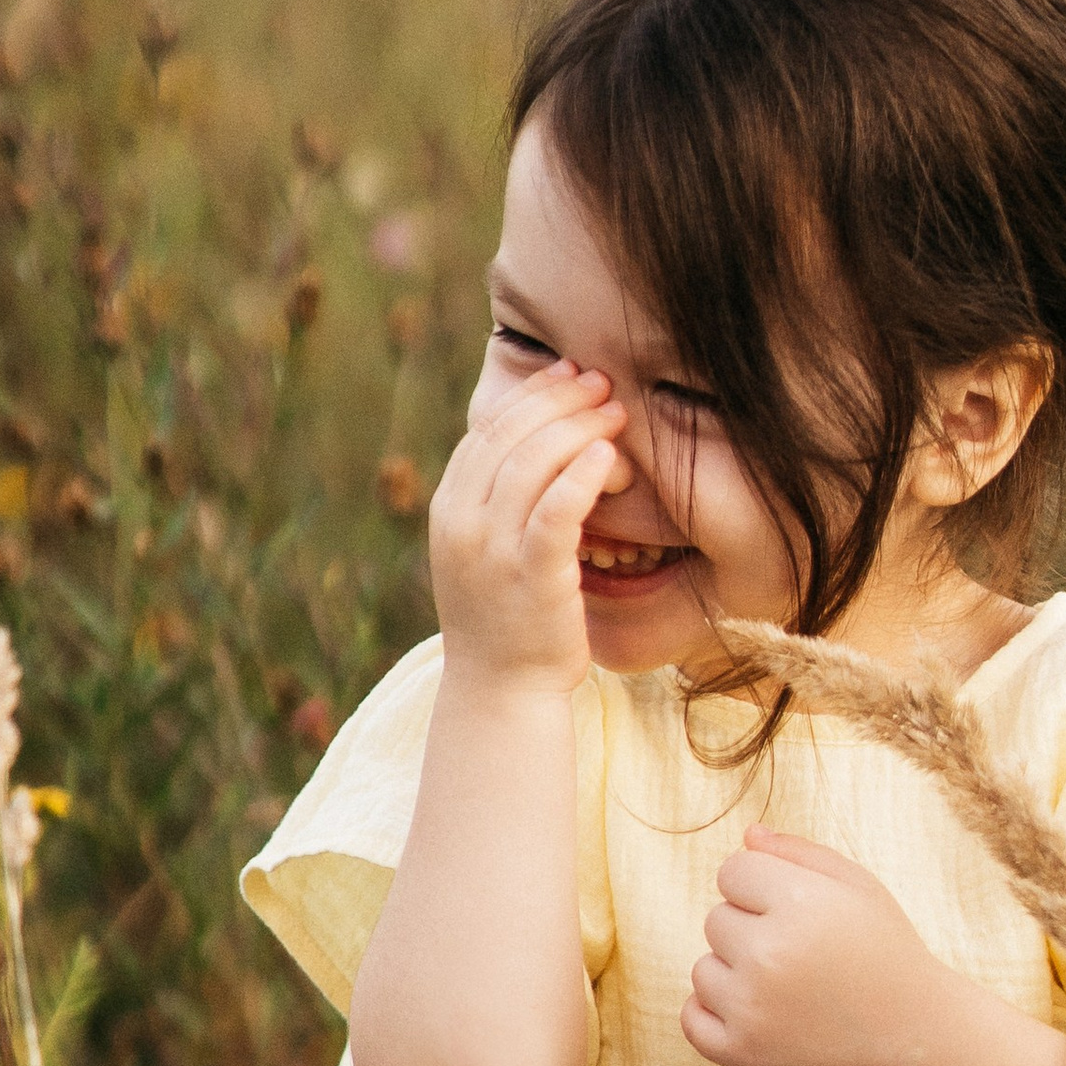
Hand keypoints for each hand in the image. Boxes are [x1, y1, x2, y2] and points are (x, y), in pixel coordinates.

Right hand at [426, 359, 625, 695]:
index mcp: (449, 511)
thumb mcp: (485, 552)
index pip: (486, 431)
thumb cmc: (507, 622)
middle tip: (602, 383)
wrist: (502, 692)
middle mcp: (462, 524)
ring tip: (616, 413)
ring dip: (579, 428)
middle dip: (560, 400)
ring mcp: (493, 551)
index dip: (531, 395)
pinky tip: (609, 456)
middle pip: (510, 437)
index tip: (569, 374)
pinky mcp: (532, 577)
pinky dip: (582, 476)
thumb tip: (538, 444)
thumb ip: (497, 501)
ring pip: (533, 464)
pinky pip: (556, 512)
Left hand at [683, 827, 942, 1065]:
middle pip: (715, 919)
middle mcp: (769, 953)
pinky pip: (691, 1018)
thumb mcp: (858, 888)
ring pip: (702, 970)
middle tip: (801, 957)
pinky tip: (757, 1013)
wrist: (914, 1037)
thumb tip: (747, 836)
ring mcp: (752, 1007)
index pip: (733, 871)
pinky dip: (714, 1015)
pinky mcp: (743, 1052)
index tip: (799, 913)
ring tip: (788, 990)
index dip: (764, 889)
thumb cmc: (885, 953)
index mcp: (799, 902)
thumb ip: (800, 854)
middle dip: (751, 931)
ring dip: (734, 975)